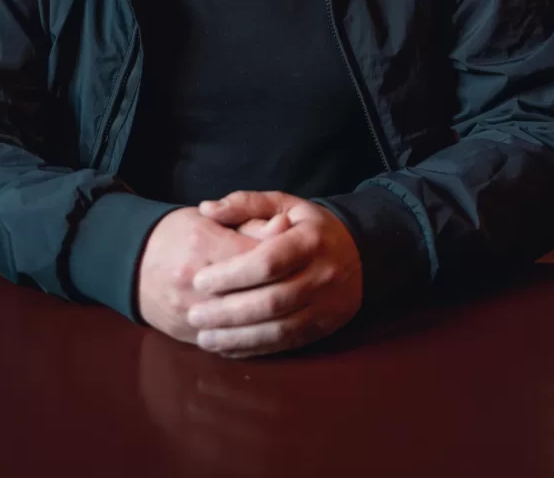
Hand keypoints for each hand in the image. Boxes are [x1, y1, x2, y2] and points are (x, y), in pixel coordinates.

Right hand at [136, 206, 290, 344]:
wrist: (130, 260)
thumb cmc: (177, 232)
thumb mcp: (210, 218)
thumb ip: (248, 222)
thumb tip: (285, 227)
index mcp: (202, 243)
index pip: (255, 256)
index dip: (283, 257)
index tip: (300, 256)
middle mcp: (194, 280)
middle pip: (251, 293)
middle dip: (283, 290)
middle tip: (303, 285)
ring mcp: (188, 311)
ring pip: (241, 324)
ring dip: (270, 320)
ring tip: (292, 310)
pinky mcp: (184, 333)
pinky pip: (224, 343)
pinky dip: (248, 339)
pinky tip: (266, 330)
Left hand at [189, 190, 362, 358]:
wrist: (359, 252)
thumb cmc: (307, 226)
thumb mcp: (283, 204)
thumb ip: (244, 204)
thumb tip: (207, 209)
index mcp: (310, 240)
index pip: (268, 261)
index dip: (232, 274)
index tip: (200, 280)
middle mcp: (322, 275)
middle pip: (271, 301)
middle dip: (229, 311)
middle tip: (194, 314)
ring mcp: (326, 306)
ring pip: (278, 329)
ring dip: (238, 337)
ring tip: (204, 337)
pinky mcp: (323, 327)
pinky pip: (286, 344)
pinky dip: (254, 349)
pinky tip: (227, 348)